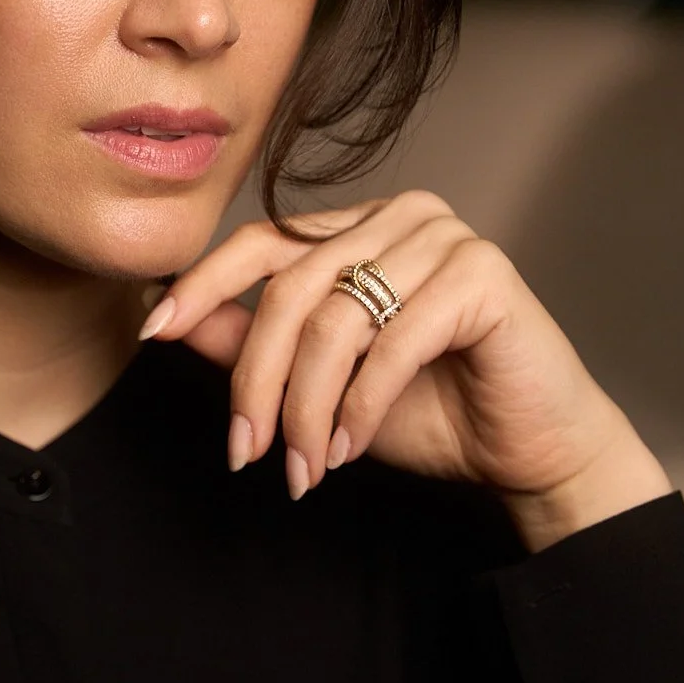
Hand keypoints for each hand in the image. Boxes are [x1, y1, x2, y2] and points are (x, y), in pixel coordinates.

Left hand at [139, 191, 673, 544]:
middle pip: (290, 288)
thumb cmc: (433, 412)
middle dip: (257, 381)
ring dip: (306, 406)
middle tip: (245, 452)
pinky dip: (360, 405)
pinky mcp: (483, 274)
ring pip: (334, 320)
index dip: (202, 285)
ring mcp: (446, 236)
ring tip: (303, 467)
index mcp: (360, 226)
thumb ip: (257, 344)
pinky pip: (391, 342)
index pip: (261, 241)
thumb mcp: (322, 382)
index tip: (152, 331)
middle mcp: (401, 215)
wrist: (531, 452)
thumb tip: (174, 321)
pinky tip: (348, 448)